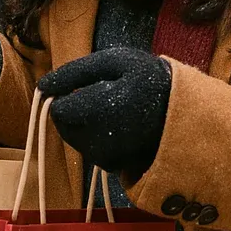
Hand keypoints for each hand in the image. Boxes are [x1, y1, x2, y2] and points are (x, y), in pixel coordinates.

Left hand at [38, 48, 171, 178]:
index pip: (58, 109)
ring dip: (85, 124)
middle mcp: (97, 141)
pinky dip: (97, 137)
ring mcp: (105, 159)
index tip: (85, 87)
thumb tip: (42, 85)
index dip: (66, 95)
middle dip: (75, 111)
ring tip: (114, 110)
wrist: (188, 115)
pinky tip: (119, 126)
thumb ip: (74, 72)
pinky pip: (91, 149)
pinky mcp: (113, 168)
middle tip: (102, 97)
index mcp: (96, 111)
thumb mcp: (115, 61)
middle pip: (64, 126)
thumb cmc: (150, 80)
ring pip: (76, 139)